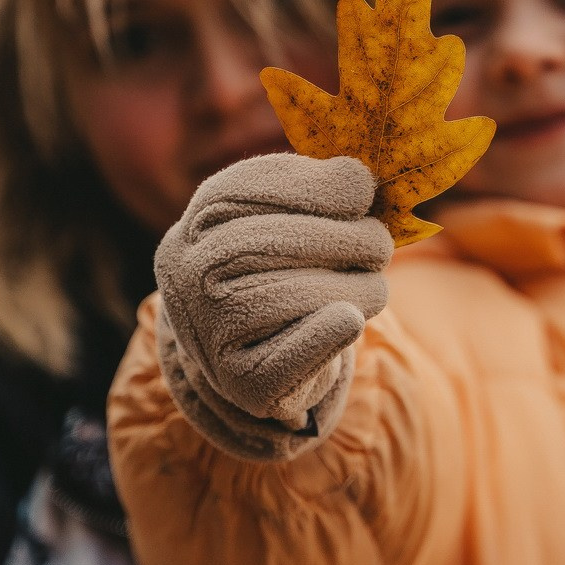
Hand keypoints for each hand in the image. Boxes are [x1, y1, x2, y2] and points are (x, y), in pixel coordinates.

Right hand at [155, 154, 391, 448]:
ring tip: (375, 286)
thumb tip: (356, 180)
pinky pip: (283, 361)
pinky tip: (350, 320)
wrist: (265, 359)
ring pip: (277, 298)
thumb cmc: (284, 277)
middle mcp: (185, 281)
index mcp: (191, 233)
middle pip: (255, 246)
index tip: (360, 188)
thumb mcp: (287, 226)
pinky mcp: (241, 383)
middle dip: (333, 238)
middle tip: (379, 243)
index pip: (235, 194)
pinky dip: (322, 337)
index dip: (305, 187)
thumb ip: (313, 195)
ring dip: (345, 286)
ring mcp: (205, 335)